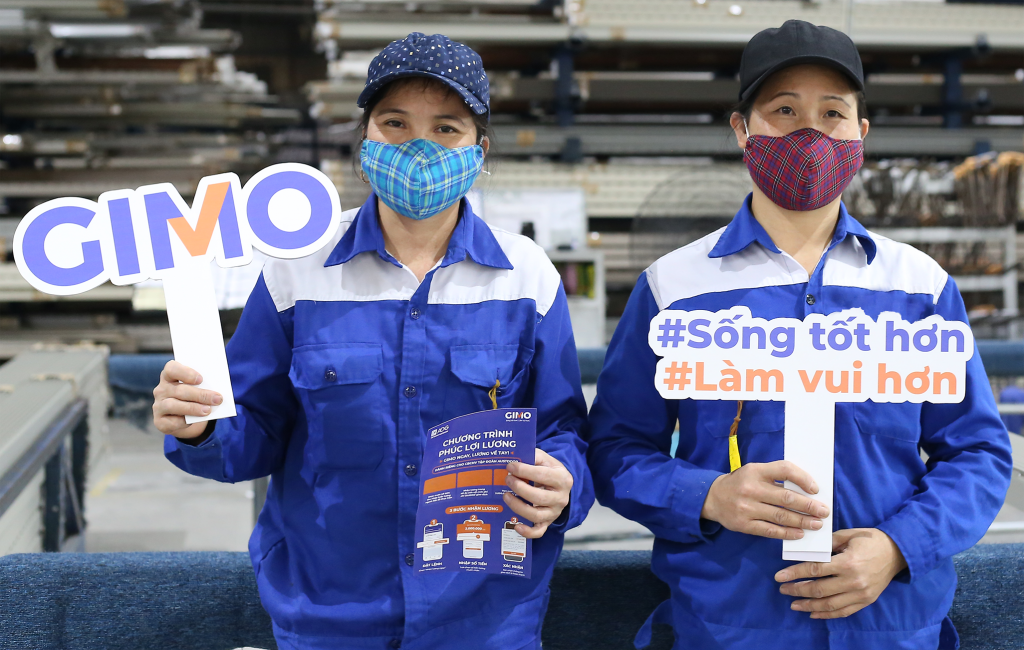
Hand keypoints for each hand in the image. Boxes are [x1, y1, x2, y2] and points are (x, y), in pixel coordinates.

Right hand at [152, 361, 222, 438]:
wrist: (183, 418)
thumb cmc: (192, 397)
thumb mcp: (197, 389)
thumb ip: (203, 387)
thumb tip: (216, 393)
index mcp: (169, 376)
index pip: (171, 369)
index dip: (185, 373)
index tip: (201, 379)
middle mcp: (161, 390)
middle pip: (179, 390)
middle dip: (200, 395)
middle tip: (217, 398)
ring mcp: (159, 406)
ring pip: (173, 405)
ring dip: (193, 408)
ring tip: (208, 410)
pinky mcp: (160, 421)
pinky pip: (173, 422)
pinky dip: (185, 422)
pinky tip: (195, 420)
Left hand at [502, 449, 572, 538]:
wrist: (561, 485)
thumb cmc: (550, 470)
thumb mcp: (546, 459)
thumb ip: (533, 457)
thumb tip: (515, 458)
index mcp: (562, 479)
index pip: (543, 475)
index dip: (525, 470)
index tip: (510, 466)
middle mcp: (561, 498)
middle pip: (539, 497)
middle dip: (520, 488)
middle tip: (507, 479)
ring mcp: (555, 512)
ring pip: (536, 515)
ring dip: (518, 507)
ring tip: (506, 496)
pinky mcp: (548, 522)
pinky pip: (538, 532)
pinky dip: (527, 532)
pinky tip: (515, 526)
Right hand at [700, 460, 828, 539]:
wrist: (713, 498)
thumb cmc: (741, 483)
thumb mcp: (754, 472)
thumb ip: (775, 477)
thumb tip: (807, 489)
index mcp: (755, 470)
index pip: (784, 470)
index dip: (803, 479)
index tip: (816, 489)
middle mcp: (751, 488)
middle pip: (786, 497)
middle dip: (809, 506)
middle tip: (824, 512)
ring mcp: (746, 507)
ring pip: (781, 516)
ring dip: (802, 521)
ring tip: (817, 524)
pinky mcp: (744, 524)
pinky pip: (770, 530)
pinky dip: (787, 533)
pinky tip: (799, 534)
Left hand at [776, 528, 907, 618]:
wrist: (898, 553)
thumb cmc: (871, 540)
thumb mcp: (849, 535)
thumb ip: (827, 542)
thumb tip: (807, 548)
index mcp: (847, 562)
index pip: (815, 570)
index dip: (795, 574)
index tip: (779, 577)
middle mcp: (853, 581)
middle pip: (819, 590)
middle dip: (797, 590)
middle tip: (783, 589)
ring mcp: (860, 594)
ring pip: (829, 605)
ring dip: (809, 606)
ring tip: (794, 604)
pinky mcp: (866, 601)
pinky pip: (843, 612)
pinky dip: (827, 614)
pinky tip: (813, 613)